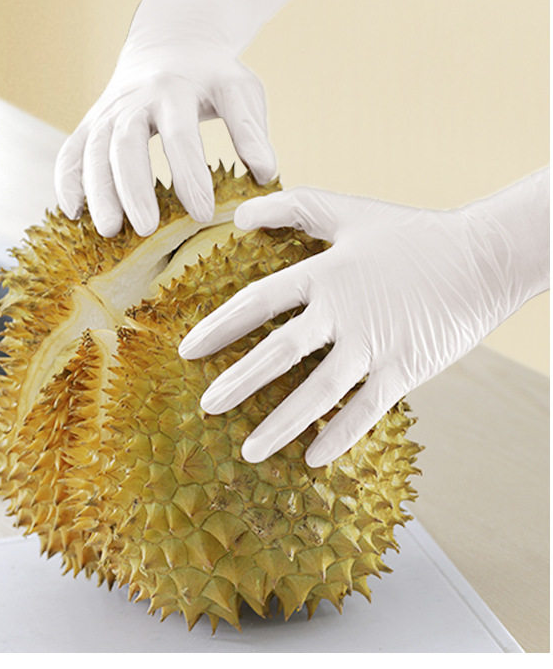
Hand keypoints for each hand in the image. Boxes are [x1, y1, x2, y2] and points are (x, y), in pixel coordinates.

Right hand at [53, 40, 276, 236]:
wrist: (171, 41)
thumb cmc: (212, 76)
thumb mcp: (240, 89)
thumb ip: (251, 129)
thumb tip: (267, 173)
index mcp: (175, 89)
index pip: (180, 134)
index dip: (189, 174)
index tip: (203, 213)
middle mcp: (136, 97)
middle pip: (126, 141)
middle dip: (134, 186)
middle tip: (147, 228)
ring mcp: (109, 109)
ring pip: (94, 149)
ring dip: (98, 190)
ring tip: (109, 230)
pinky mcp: (92, 120)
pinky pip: (72, 150)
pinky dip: (68, 180)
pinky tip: (72, 213)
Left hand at [179, 173, 548, 466]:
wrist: (481, 258)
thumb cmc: (412, 233)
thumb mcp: (349, 210)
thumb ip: (293, 209)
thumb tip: (239, 214)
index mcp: (325, 272)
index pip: (259, 300)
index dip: (220, 325)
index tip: (187, 349)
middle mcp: (344, 311)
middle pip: (280, 352)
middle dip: (239, 381)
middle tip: (206, 406)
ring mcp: (375, 344)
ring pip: (318, 392)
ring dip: (281, 424)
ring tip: (247, 450)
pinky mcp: (405, 369)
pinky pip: (366, 411)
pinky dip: (339, 437)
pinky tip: (312, 459)